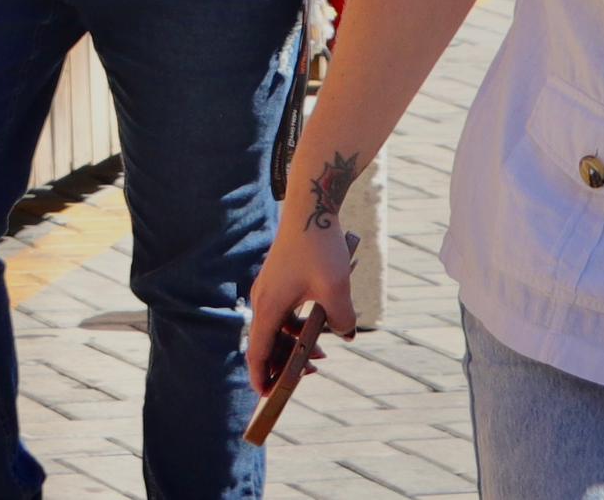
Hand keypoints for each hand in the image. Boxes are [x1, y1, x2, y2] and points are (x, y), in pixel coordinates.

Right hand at [241, 207, 359, 390]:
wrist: (311, 208)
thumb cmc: (319, 247)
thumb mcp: (336, 289)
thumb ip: (341, 319)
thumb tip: (346, 334)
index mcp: (269, 305)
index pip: (257, 351)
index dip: (261, 376)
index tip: (268, 395)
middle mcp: (264, 299)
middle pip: (267, 342)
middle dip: (285, 362)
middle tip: (310, 371)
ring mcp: (271, 288)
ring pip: (278, 328)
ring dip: (295, 343)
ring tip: (322, 352)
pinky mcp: (281, 280)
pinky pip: (285, 312)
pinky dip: (298, 325)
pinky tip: (321, 325)